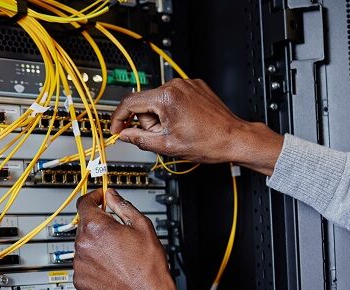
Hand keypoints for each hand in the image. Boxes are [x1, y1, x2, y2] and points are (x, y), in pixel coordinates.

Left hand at [73, 188, 177, 289]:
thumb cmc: (148, 265)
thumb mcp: (142, 226)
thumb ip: (123, 206)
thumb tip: (112, 196)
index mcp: (96, 227)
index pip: (84, 203)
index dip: (94, 197)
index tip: (100, 198)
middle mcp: (83, 244)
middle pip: (84, 224)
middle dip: (98, 223)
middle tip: (117, 231)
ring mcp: (79, 263)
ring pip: (83, 245)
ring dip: (95, 244)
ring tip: (116, 253)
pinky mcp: (80, 279)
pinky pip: (83, 263)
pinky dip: (93, 262)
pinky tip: (111, 266)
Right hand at [110, 78, 283, 175]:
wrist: (234, 138)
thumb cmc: (208, 142)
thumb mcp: (167, 146)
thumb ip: (140, 139)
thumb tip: (125, 135)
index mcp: (166, 97)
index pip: (130, 102)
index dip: (119, 118)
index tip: (116, 128)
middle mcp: (175, 85)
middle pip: (145, 102)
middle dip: (148, 121)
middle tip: (164, 136)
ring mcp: (187, 84)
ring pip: (159, 100)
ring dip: (162, 116)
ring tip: (179, 130)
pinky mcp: (195, 86)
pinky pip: (174, 97)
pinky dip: (174, 110)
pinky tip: (186, 122)